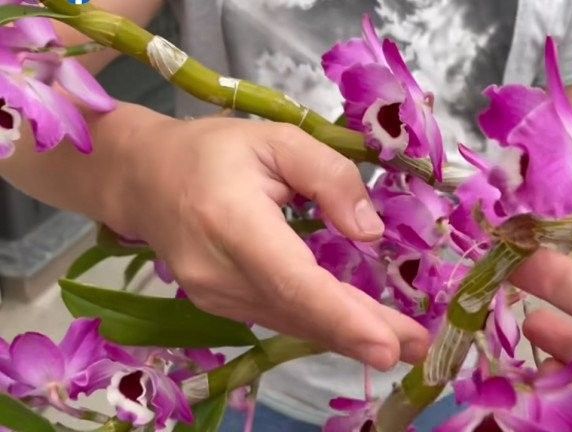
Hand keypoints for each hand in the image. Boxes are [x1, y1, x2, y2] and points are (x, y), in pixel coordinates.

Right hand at [105, 116, 428, 369]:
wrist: (143, 181)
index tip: (385, 345)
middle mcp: (220, 273)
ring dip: (351, 334)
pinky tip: (361, 328)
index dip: (340, 316)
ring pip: (295, 321)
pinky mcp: (223, 305)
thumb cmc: (211, 152)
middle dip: (363, 334)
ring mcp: (217, 297)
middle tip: (419, 349)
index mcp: (231, 222)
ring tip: (407, 342)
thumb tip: (368, 231)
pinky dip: (324, 324)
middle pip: (302, 312)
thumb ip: (328, 176)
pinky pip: (282, 317)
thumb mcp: (276, 140)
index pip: (291, 280)